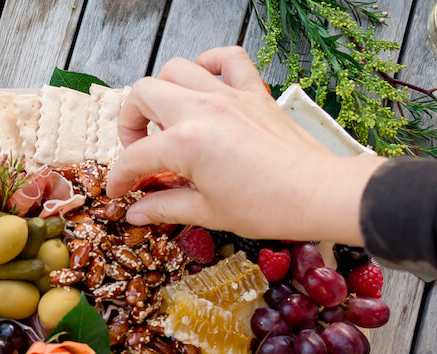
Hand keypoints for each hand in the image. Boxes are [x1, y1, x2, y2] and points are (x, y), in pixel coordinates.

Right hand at [106, 46, 385, 244]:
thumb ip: (164, 206)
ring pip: (177, 69)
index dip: (119, 177)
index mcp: (185, 143)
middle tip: (140, 150)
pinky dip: (210, 64)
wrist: (316, 194)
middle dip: (130, 122)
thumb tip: (135, 212)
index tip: (120, 192)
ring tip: (168, 120)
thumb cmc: (265, 208)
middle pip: (143, 94)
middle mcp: (201, 110)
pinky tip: (204, 86)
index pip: (135, 156)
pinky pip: (227, 58)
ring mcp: (228, 95)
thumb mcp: (207, 212)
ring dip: (163, 92)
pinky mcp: (253, 92)